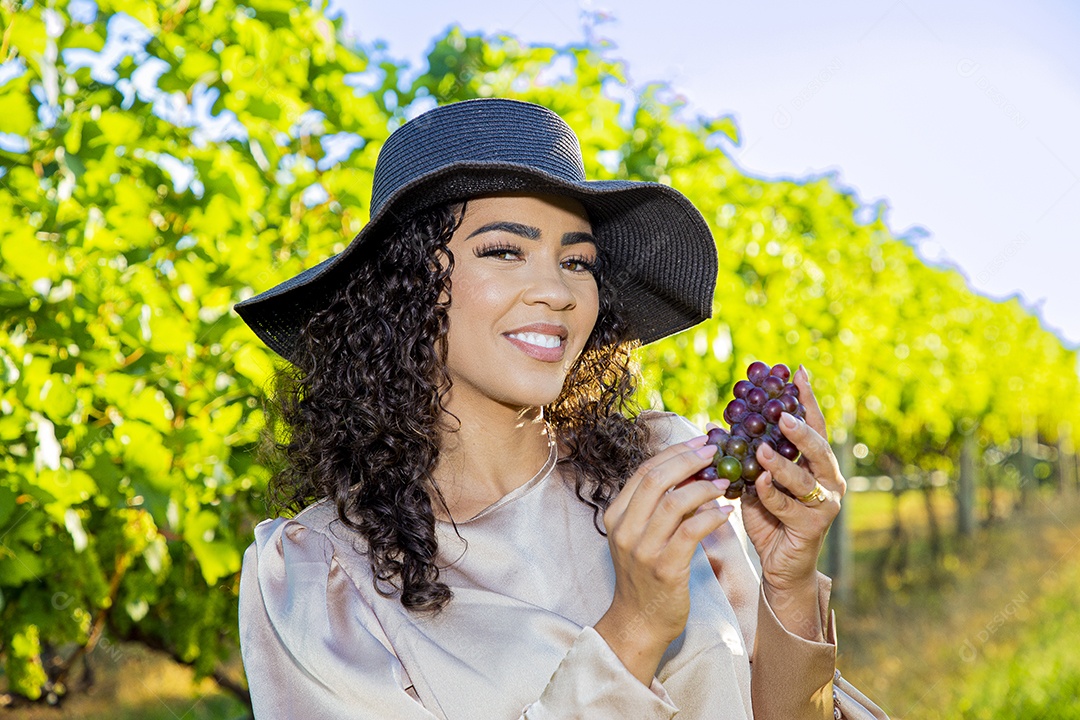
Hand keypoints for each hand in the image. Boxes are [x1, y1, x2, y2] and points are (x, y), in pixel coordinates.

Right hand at [593, 436, 734, 685]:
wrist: (639, 622)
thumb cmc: (645, 576)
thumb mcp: (640, 536)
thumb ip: (656, 506)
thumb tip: (690, 471)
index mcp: (616, 515)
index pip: (644, 471)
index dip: (674, 452)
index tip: (700, 441)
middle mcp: (625, 529)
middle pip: (655, 479)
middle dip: (688, 460)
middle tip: (714, 451)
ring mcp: (643, 549)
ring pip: (673, 502)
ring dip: (703, 487)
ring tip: (724, 482)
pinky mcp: (665, 568)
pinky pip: (691, 532)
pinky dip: (711, 517)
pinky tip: (726, 511)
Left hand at [708, 365, 844, 604]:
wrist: (780, 567)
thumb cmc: (770, 519)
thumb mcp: (756, 481)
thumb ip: (747, 456)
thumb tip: (716, 425)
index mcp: (816, 463)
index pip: (814, 425)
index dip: (806, 399)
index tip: (797, 372)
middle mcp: (828, 479)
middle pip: (819, 447)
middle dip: (800, 429)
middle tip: (781, 415)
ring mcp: (824, 503)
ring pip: (804, 477)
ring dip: (780, 463)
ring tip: (760, 450)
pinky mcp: (813, 526)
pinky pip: (788, 505)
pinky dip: (771, 494)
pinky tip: (757, 484)